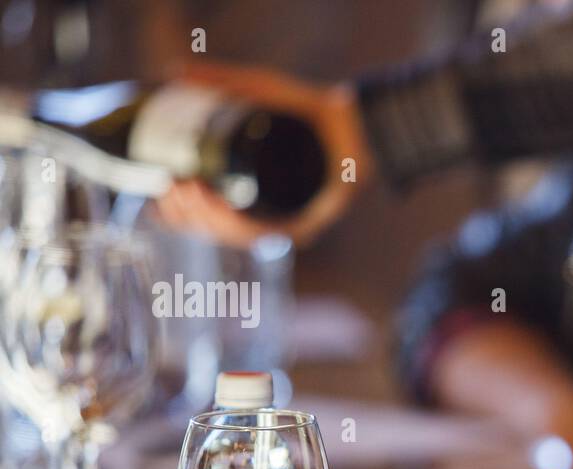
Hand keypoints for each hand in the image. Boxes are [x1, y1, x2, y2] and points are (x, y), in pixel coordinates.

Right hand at [153, 61, 371, 246]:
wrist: (356, 120)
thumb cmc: (310, 109)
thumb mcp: (260, 90)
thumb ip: (220, 80)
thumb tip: (173, 71)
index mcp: (252, 196)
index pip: (206, 216)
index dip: (178, 212)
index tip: (158, 193)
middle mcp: (268, 215)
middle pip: (215, 229)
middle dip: (186, 213)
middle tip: (170, 187)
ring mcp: (287, 224)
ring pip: (235, 235)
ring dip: (204, 217)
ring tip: (185, 191)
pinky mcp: (306, 226)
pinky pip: (266, 234)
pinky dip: (238, 223)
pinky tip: (218, 209)